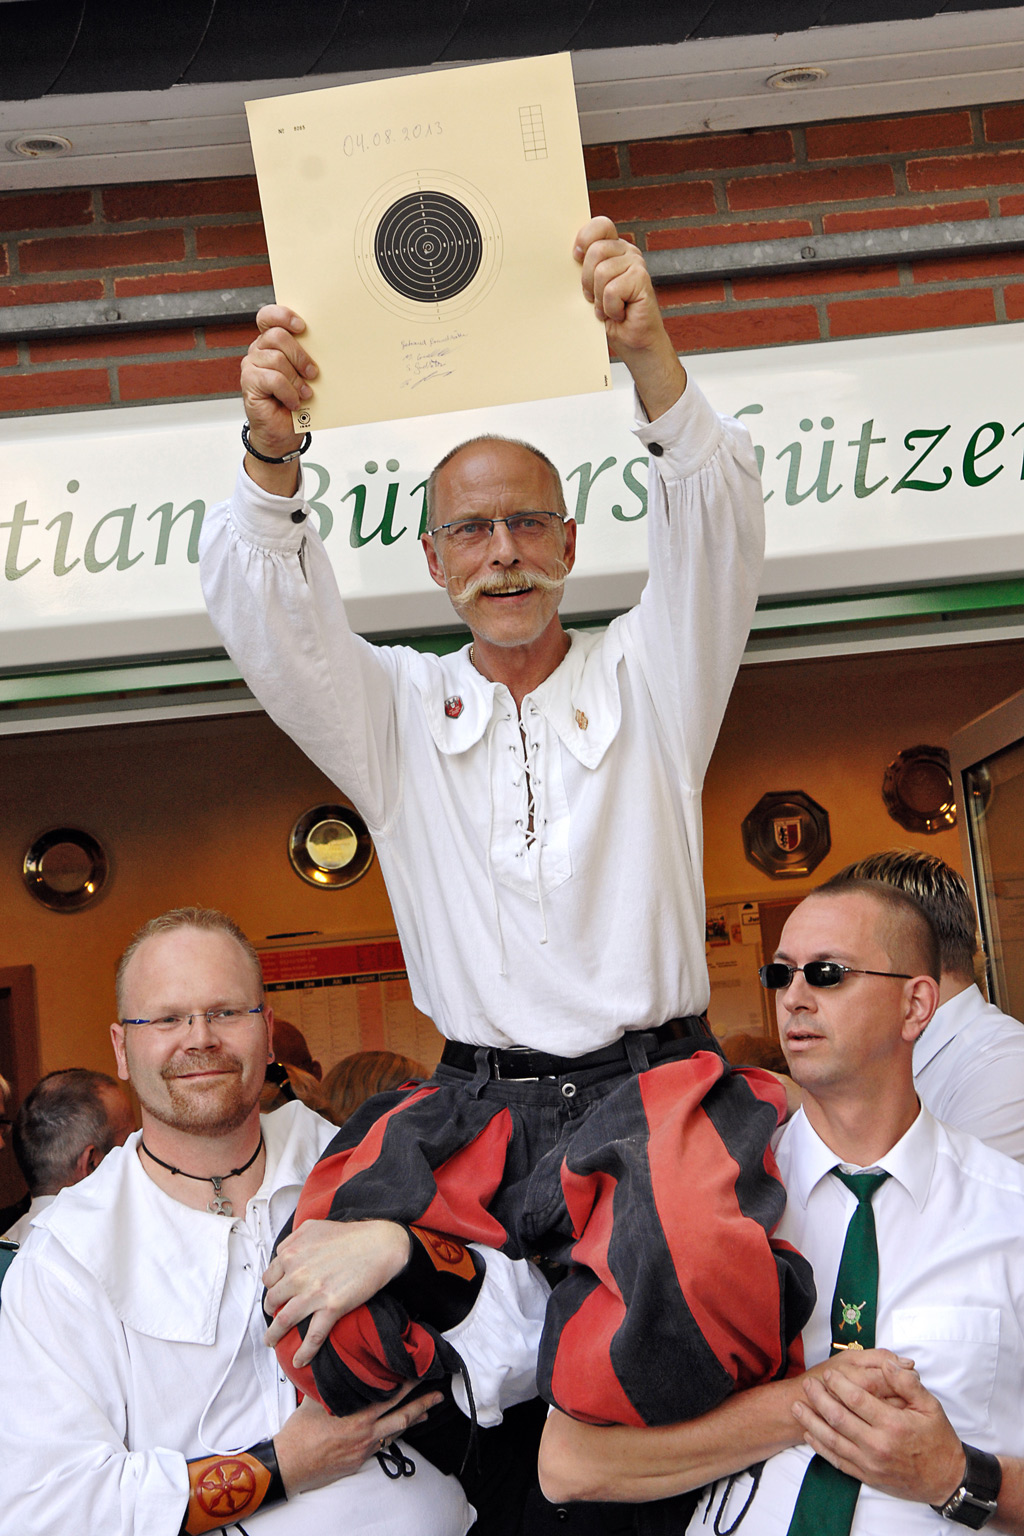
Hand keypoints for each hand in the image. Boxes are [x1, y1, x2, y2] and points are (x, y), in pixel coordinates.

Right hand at [240, 304, 317, 466]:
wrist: (282, 432)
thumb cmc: (295, 402)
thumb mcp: (304, 375)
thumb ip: (306, 358)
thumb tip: (326, 347)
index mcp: (272, 342)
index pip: (269, 316)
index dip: (283, 316)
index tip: (302, 327)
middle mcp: (259, 350)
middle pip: (277, 336)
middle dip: (300, 355)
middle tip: (313, 373)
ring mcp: (251, 365)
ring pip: (277, 359)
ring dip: (296, 379)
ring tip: (304, 393)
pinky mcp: (249, 382)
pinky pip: (273, 379)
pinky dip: (288, 392)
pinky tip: (294, 402)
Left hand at [263, 1219, 411, 1368]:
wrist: (379, 1245)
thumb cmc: (348, 1235)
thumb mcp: (312, 1228)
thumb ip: (292, 1240)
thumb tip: (281, 1255)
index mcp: (291, 1254)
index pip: (269, 1278)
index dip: (271, 1289)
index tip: (275, 1296)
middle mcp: (297, 1274)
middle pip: (272, 1300)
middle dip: (270, 1311)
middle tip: (273, 1317)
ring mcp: (314, 1292)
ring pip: (284, 1320)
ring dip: (274, 1335)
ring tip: (271, 1341)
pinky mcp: (332, 1307)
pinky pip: (313, 1335)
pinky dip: (304, 1352)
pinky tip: (300, 1360)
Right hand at [274, 1382, 442, 1494]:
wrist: (290, 1465)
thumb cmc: (300, 1433)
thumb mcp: (315, 1400)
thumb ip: (331, 1383)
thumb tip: (337, 1362)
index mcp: (357, 1416)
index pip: (389, 1396)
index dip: (406, 1384)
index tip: (417, 1372)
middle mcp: (365, 1434)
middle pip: (401, 1415)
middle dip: (421, 1403)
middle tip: (437, 1392)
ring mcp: (364, 1449)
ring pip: (395, 1432)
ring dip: (413, 1420)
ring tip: (428, 1411)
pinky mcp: (359, 1461)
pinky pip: (383, 1444)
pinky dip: (394, 1433)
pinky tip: (400, 1429)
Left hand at [574, 216, 685, 419]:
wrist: (635, 344)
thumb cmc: (612, 319)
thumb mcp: (591, 290)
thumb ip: (584, 270)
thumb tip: (565, 258)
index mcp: (614, 250)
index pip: (600, 225)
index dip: (585, 238)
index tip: (575, 256)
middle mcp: (627, 253)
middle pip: (595, 250)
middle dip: (587, 281)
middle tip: (596, 299)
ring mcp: (637, 264)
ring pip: (601, 272)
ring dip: (600, 298)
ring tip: (609, 308)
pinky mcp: (642, 280)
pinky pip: (612, 290)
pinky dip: (610, 308)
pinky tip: (619, 313)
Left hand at [793, 1352, 964, 1505]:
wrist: (945, 1480)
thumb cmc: (938, 1440)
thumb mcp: (930, 1406)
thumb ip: (907, 1383)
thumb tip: (889, 1363)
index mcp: (893, 1424)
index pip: (857, 1399)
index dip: (839, 1384)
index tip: (828, 1373)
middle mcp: (878, 1445)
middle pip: (839, 1418)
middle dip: (819, 1399)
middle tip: (807, 1385)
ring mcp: (870, 1463)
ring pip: (833, 1440)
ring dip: (812, 1422)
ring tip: (797, 1407)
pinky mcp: (867, 1476)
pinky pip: (838, 1461)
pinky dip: (821, 1447)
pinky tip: (810, 1434)